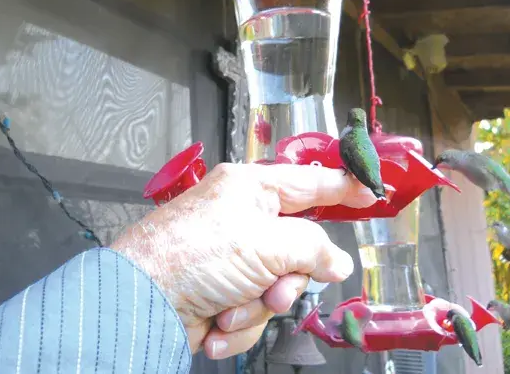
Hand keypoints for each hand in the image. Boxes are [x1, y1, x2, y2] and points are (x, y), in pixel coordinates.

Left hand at [111, 162, 376, 358]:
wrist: (139, 302)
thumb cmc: (194, 255)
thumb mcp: (264, 244)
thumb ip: (312, 248)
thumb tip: (338, 261)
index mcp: (250, 190)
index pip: (309, 184)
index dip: (342, 188)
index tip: (370, 193)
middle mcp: (242, 219)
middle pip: (297, 250)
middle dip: (286, 280)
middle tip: (273, 290)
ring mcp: (232, 258)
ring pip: (277, 286)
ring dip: (257, 306)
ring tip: (229, 309)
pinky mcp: (222, 291)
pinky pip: (252, 309)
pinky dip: (237, 323)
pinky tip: (214, 326)